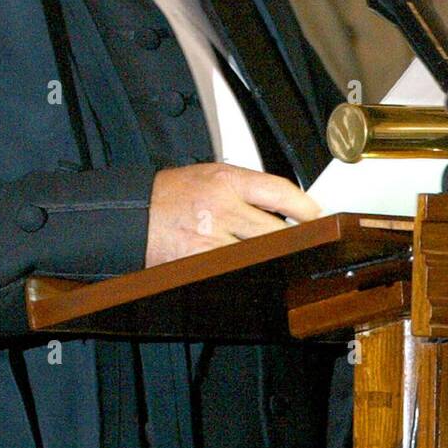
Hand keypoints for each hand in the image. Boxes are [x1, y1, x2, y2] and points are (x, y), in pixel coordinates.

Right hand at [145, 163, 319, 266]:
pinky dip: (249, 272)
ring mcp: (210, 239)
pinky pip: (236, 272)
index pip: (281, 191)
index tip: (318, 216)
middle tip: (306, 242)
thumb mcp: (212, 175)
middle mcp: (221, 208)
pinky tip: (254, 270)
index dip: (307, 207)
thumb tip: (287, 204)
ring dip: (274, 258)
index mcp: (227, 181)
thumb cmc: (171, 193)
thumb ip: (249, 188)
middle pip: (277, 230)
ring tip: (283, 258)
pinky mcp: (199, 264)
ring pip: (260, 255)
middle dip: (295, 239)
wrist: (129, 213)